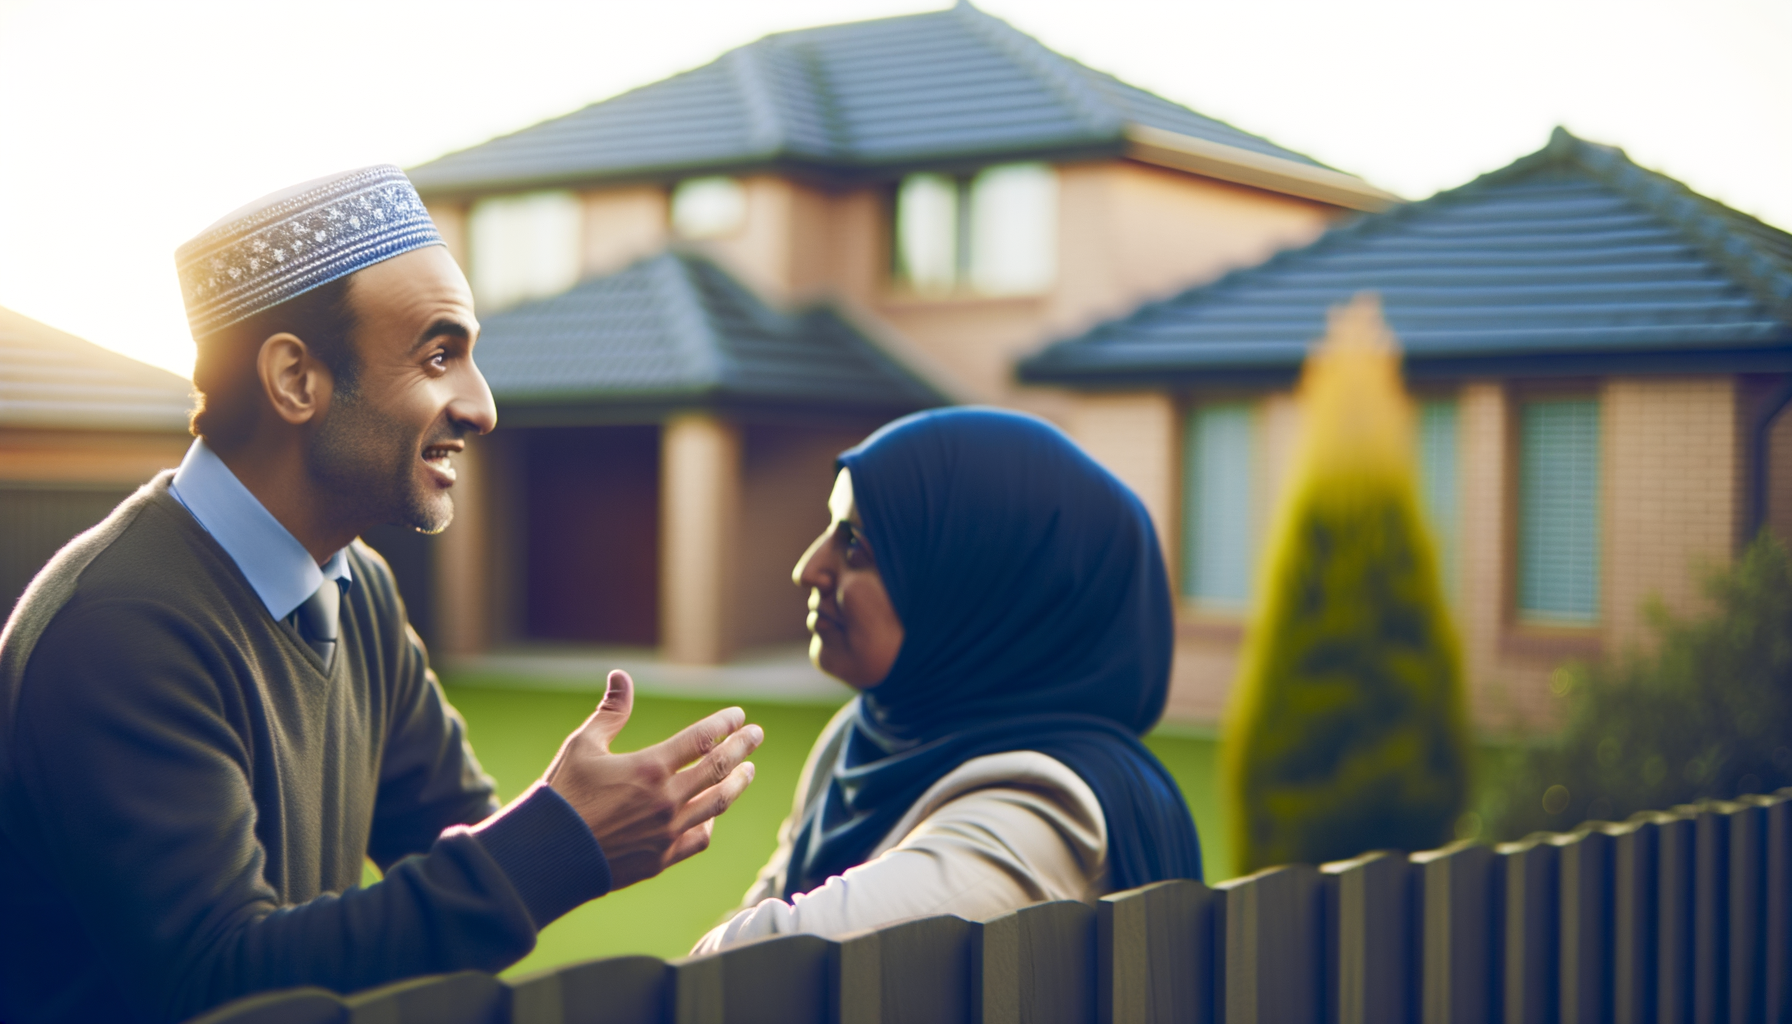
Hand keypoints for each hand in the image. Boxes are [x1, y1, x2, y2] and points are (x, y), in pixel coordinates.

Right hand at [542, 669, 761, 889]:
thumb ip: (610, 711)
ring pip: (717, 804)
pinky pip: (698, 839)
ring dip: (737, 783)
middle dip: (742, 748)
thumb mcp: (583, 745)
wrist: (546, 855)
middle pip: (720, 768)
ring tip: (748, 770)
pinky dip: (710, 823)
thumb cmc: (562, 795)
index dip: (724, 724)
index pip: (702, 738)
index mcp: (650, 767)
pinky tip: (713, 814)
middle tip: (756, 735)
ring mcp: (667, 832)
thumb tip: (621, 676)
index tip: (738, 715)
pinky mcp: (661, 858)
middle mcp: (666, 800)